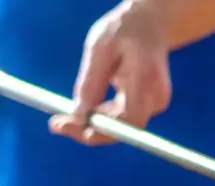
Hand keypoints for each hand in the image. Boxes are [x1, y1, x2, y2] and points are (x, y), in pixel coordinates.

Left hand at [49, 0, 172, 145]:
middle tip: (57, 124)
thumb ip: (90, 83)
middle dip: (90, 130)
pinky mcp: (151, 105)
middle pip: (124, 129)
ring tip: (67, 116)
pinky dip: (105, 117)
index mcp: (145, 80)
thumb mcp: (99, 49)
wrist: (150, 25)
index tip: (69, 128)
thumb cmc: (124, 31)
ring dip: (95, 124)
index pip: (127, 121)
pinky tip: (88, 109)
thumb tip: (78, 115)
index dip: (100, 131)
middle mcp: (156, 97)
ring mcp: (156, 103)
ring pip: (123, 126)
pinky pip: (125, 119)